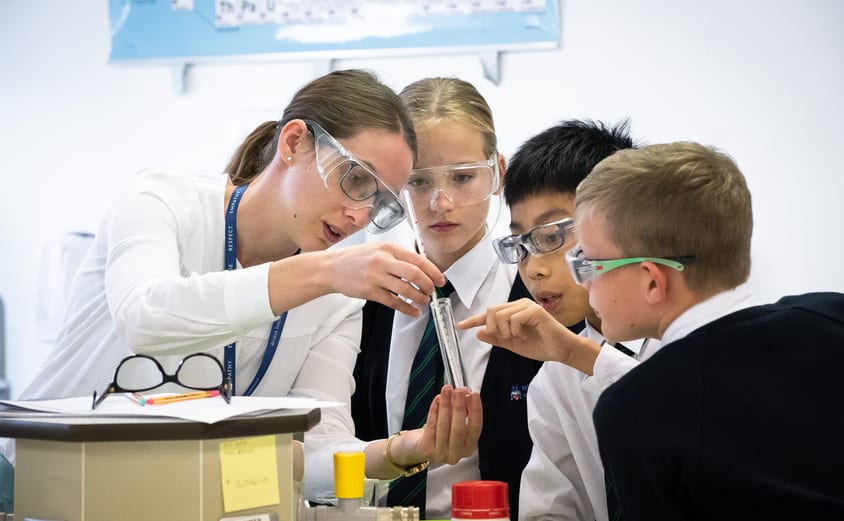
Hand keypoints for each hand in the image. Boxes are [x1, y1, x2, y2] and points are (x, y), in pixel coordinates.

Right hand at [327, 242, 444, 315]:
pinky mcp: (369, 291)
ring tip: (423, 301)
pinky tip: (412, 311)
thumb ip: (398, 256)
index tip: (440, 279)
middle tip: (431, 291)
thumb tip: (422, 268)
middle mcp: (382, 260)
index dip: (433, 271)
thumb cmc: (355, 258)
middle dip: (428, 285)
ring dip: (419, 298)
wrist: (331, 268)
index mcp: (388, 248)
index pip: (418, 259)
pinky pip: (393, 302)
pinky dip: (406, 308)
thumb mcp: (378, 249)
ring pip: (405, 289)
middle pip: (414, 274)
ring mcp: (375, 276)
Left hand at [399, 385, 481, 465]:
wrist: (418, 448)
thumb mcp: (454, 423)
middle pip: (459, 429)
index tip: (474, 395)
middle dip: (459, 407)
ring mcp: (441, 453)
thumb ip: (462, 411)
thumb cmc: (439, 434)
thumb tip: (465, 395)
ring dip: (446, 405)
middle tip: (459, 391)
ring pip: (444, 426)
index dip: (476, 411)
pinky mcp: (427, 449)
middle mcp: (456, 453)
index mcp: (467, 448)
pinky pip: (431, 426)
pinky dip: (434, 410)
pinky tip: (437, 400)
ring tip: (447, 390)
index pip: (475, 428)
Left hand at [457, 298, 587, 365]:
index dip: (473, 320)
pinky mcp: (534, 310)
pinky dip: (515, 331)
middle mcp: (518, 305)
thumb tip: (478, 333)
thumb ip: (496, 338)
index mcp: (512, 312)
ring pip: (500, 315)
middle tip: (506, 338)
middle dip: (493, 328)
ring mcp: (526, 306)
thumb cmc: (541, 345)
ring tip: (519, 338)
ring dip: (506, 332)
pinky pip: (514, 319)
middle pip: (491, 311)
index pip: (489, 314)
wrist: (561, 350)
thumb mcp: (513, 344)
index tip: (460, 326)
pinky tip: (524, 335)